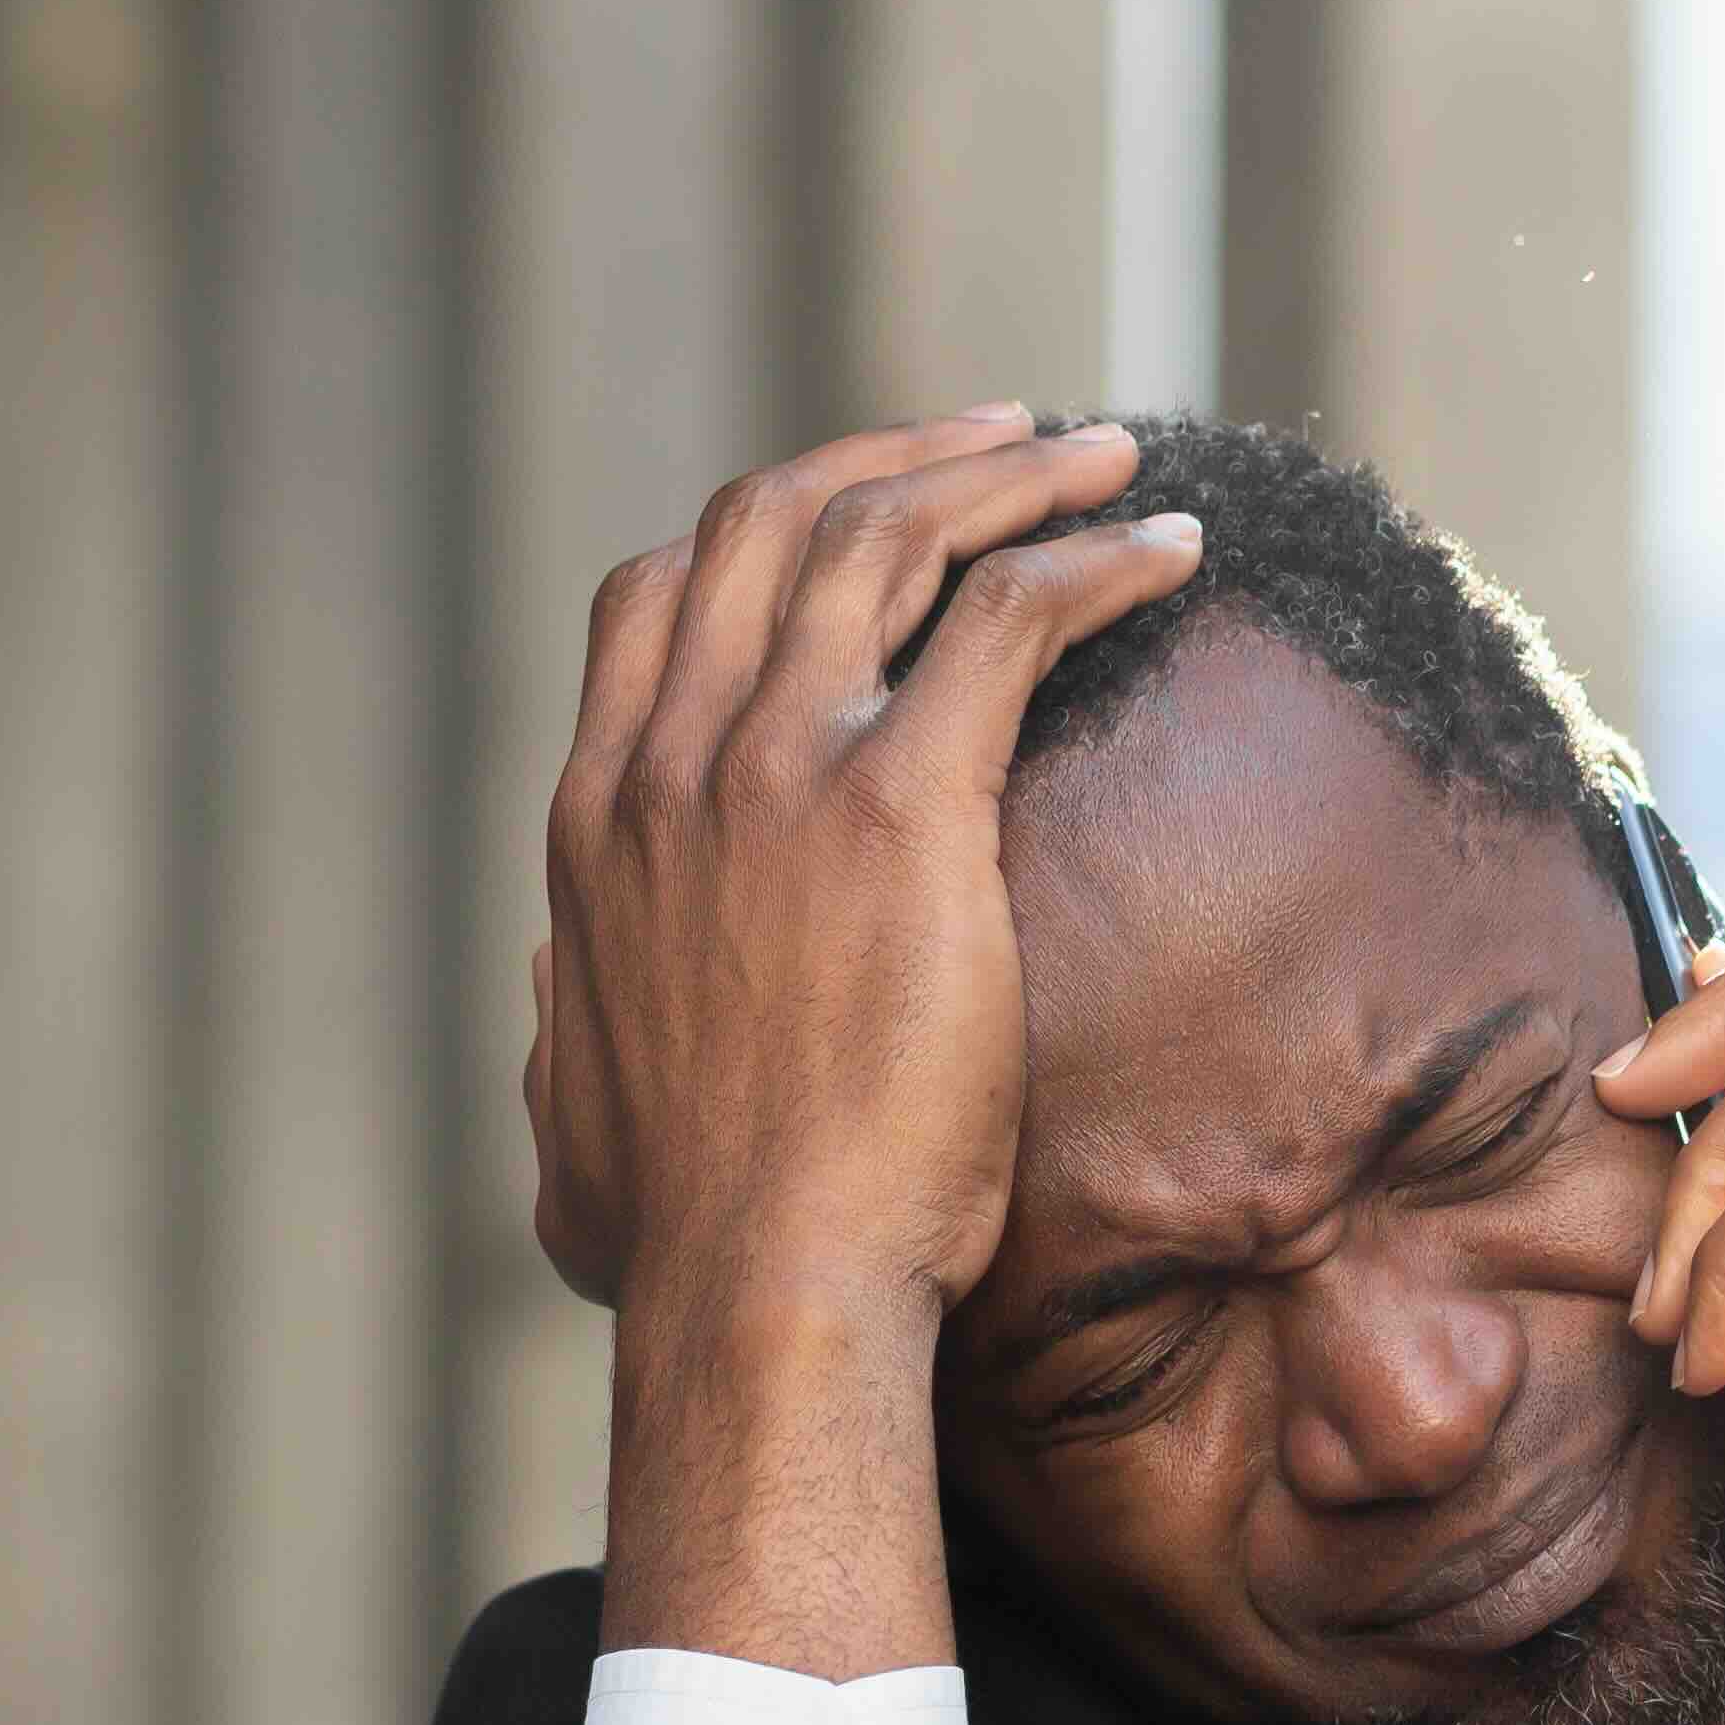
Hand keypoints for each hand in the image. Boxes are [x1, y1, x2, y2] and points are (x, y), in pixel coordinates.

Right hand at [525, 407, 1201, 1327]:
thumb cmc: (685, 1244)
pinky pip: (1011, 615)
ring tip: (1107, 458)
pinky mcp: (900, 806)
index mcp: (598, 818)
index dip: (767, 525)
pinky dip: (1092, 557)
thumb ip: (564, 1036)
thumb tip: (557, 1013)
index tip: (865, 512)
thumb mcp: (573, 1120)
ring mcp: (775, 772)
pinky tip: (1167, 552)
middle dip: (898, 453)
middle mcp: (672, 764)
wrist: (759, 1286)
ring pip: (887, 532)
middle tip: (1007, 438)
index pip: (658, 594)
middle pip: (774, 518)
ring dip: (1007, 473)